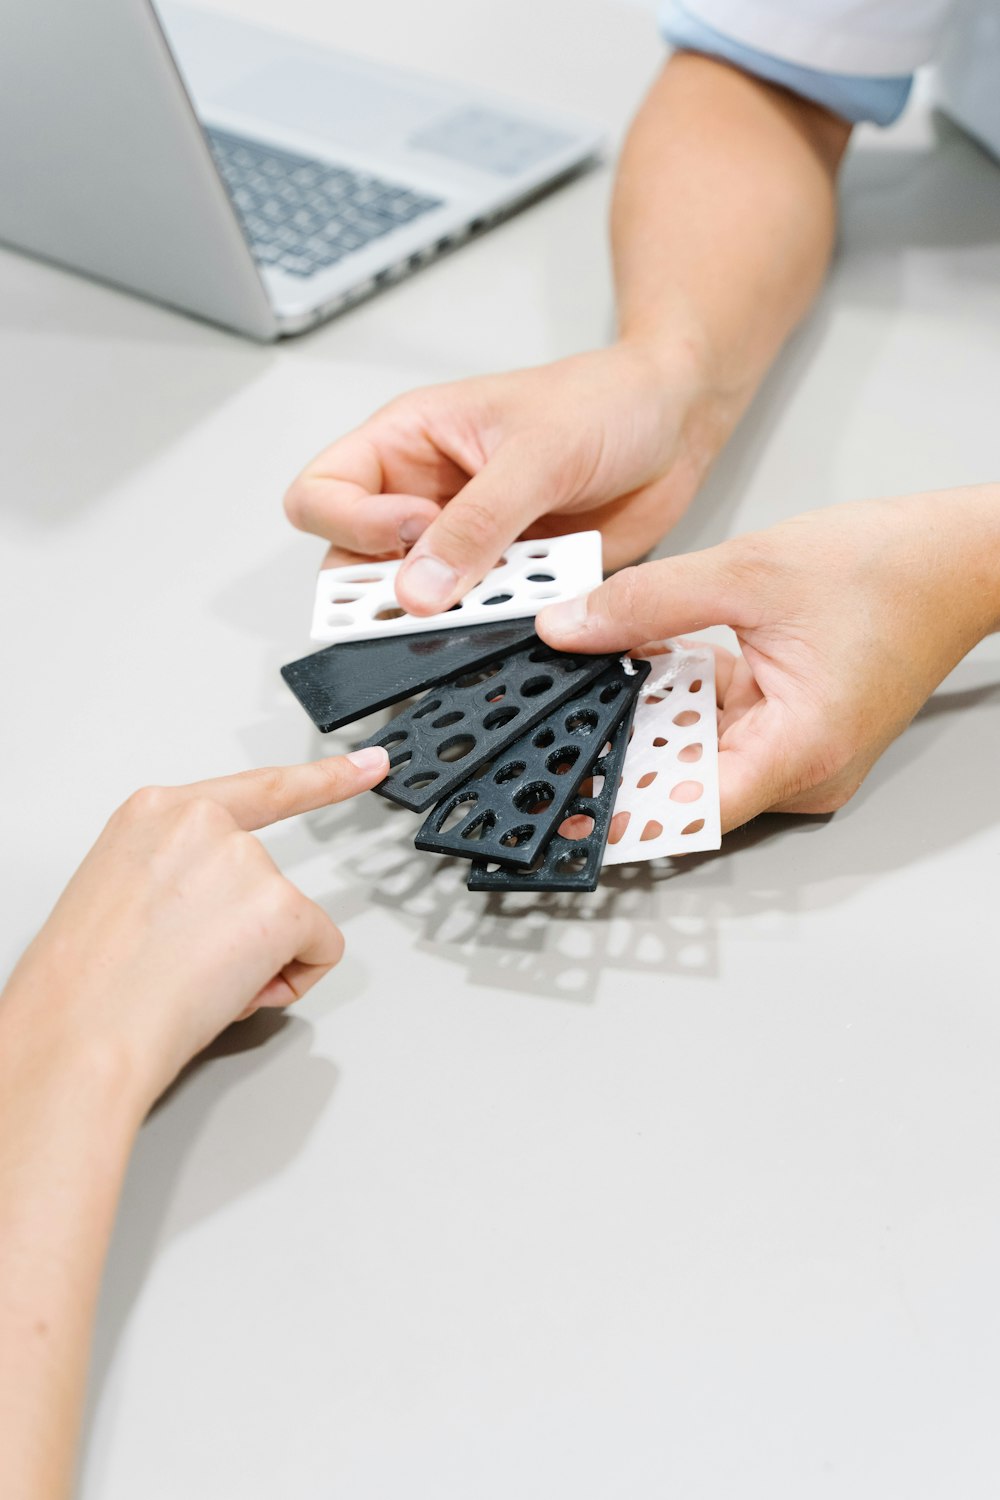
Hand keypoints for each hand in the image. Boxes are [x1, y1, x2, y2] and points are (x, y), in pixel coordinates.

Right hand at [2, 747, 388, 1114]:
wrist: (85, 1033)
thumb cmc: (86, 984)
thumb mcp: (119, 892)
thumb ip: (176, 873)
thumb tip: (217, 909)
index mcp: (155, 813)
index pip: (257, 788)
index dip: (323, 779)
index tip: (368, 764)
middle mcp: (204, 823)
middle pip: (267, 879)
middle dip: (245, 930)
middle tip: (187, 966)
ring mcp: (247, 861)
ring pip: (292, 920)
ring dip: (261, 960)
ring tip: (195, 982)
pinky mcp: (281, 906)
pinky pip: (320, 949)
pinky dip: (293, 980)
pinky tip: (235, 991)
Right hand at [283, 343, 718, 615]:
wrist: (674, 422)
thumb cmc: (603, 401)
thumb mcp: (537, 453)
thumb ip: (478, 523)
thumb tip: (418, 591)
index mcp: (406, 443)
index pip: (322, 495)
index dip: (351, 526)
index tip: (410, 533)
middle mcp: (422, 497)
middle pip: (354, 565)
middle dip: (388, 592)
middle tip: (441, 598)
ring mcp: (463, 544)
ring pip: (419, 604)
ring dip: (458, 611)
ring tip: (514, 584)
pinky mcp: (508, 578)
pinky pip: (482, 618)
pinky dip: (504, 619)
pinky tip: (541, 591)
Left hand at [537, 487, 999, 829]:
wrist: (956, 556)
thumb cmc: (889, 569)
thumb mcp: (747, 573)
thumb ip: (647, 604)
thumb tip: (569, 628)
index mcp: (801, 748)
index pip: (690, 809)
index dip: (620, 814)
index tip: (563, 811)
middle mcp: (803, 769)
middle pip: (685, 783)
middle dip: (618, 754)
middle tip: (550, 729)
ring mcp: (799, 754)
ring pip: (697, 753)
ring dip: (646, 719)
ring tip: (584, 684)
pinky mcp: (794, 730)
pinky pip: (720, 727)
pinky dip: (682, 697)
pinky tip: (640, 661)